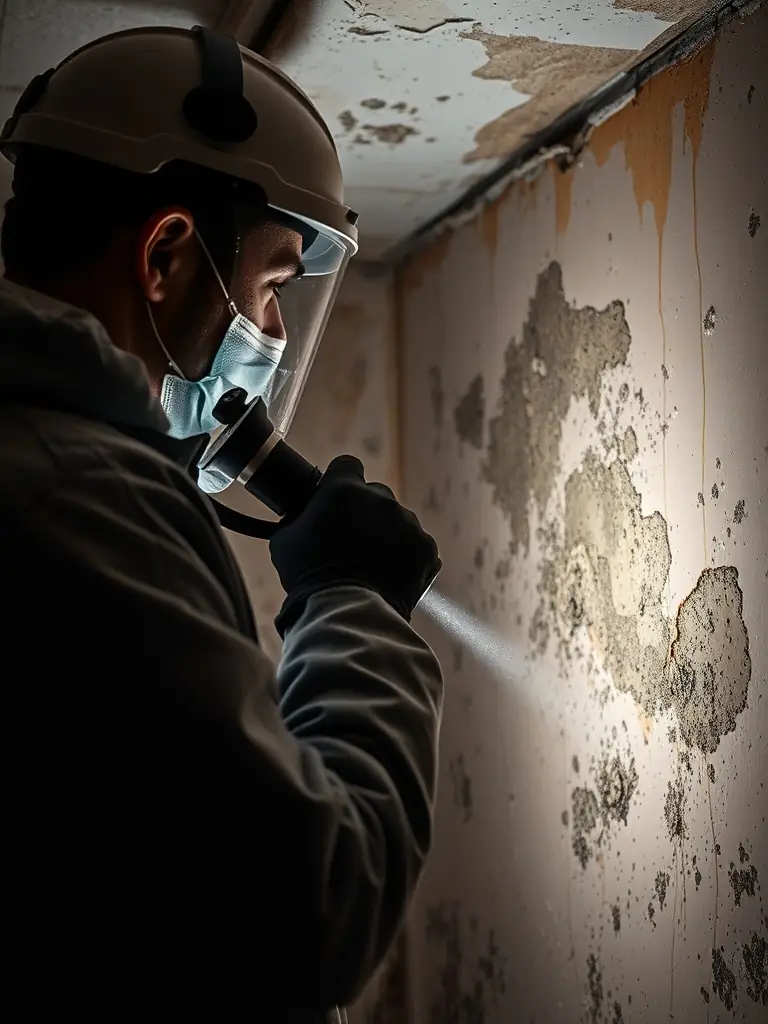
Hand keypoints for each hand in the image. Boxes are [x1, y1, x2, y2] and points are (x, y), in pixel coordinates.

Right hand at [270, 455, 440, 635]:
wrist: (347, 612)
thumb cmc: (309, 577)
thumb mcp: (285, 541)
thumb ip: (298, 519)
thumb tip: (303, 517)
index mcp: (344, 489)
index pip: (347, 465)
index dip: (341, 480)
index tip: (337, 497)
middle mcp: (381, 499)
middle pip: (376, 494)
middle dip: (366, 511)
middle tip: (352, 540)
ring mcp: (408, 523)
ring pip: (398, 521)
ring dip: (387, 536)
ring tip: (371, 566)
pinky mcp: (426, 548)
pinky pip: (417, 546)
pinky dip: (407, 558)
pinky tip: (389, 576)